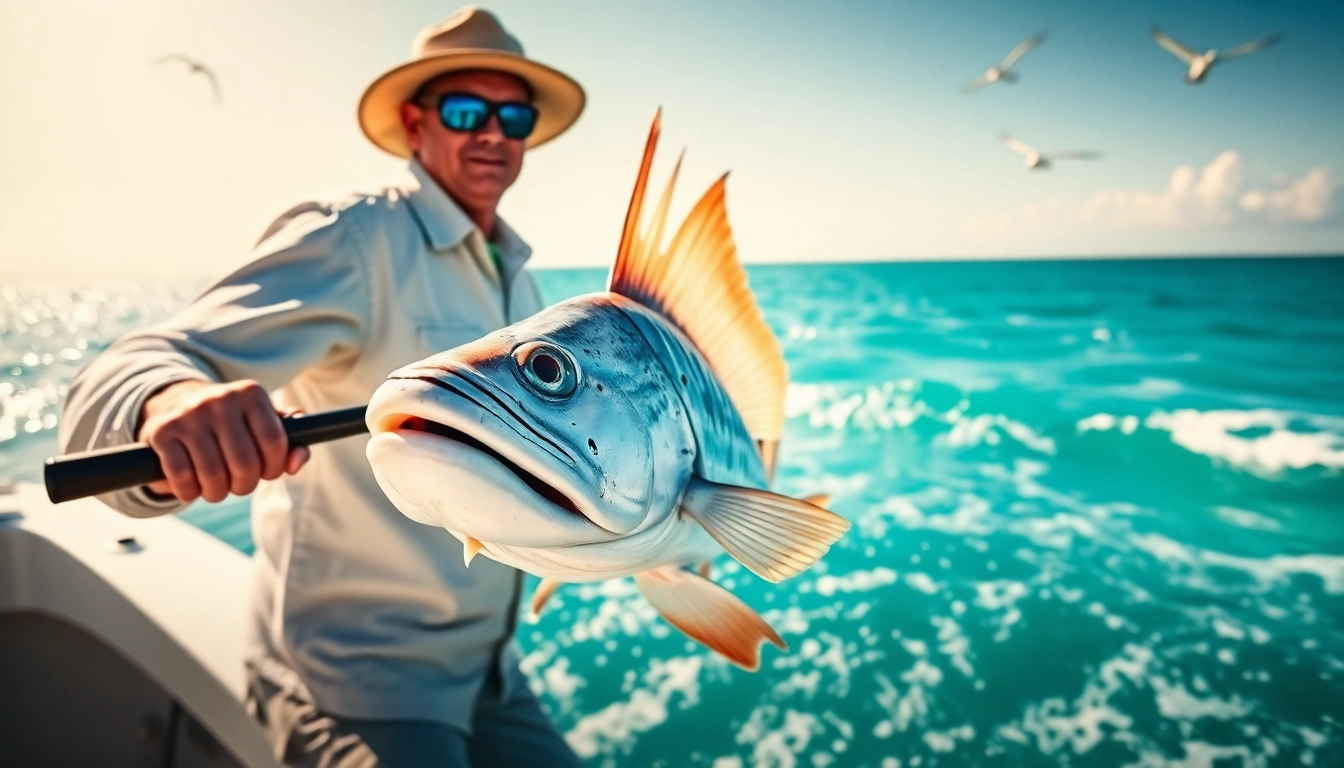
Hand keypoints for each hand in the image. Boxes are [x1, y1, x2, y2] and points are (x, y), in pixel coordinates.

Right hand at [136, 380, 309, 502]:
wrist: (176, 403)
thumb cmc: (232, 422)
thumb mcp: (264, 422)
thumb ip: (292, 442)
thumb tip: (296, 464)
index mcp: (251, 393)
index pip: (275, 442)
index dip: (273, 468)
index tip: (266, 472)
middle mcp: (221, 399)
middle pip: (245, 464)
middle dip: (245, 485)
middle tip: (239, 484)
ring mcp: (189, 414)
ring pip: (213, 475)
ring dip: (217, 493)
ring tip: (217, 488)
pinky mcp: (162, 432)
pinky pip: (182, 477)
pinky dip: (189, 492)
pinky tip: (192, 487)